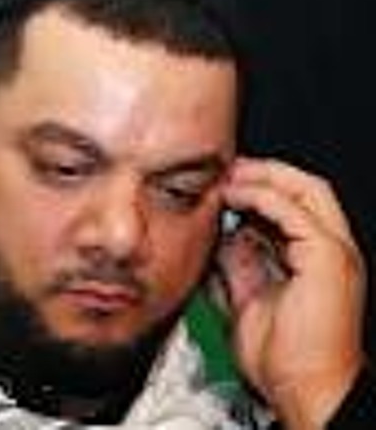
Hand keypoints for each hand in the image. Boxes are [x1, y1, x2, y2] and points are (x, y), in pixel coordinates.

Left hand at [218, 157, 364, 428]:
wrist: (301, 387)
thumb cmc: (280, 354)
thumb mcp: (248, 296)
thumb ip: (238, 264)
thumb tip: (222, 238)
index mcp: (315, 258)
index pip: (293, 205)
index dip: (262, 187)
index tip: (228, 182)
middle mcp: (331, 248)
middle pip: (306, 188)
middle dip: (266, 172)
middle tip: (231, 169)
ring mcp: (334, 251)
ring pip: (308, 189)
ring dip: (265, 177)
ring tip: (232, 175)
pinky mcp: (329, 257)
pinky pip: (295, 212)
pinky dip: (264, 197)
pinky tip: (236, 195)